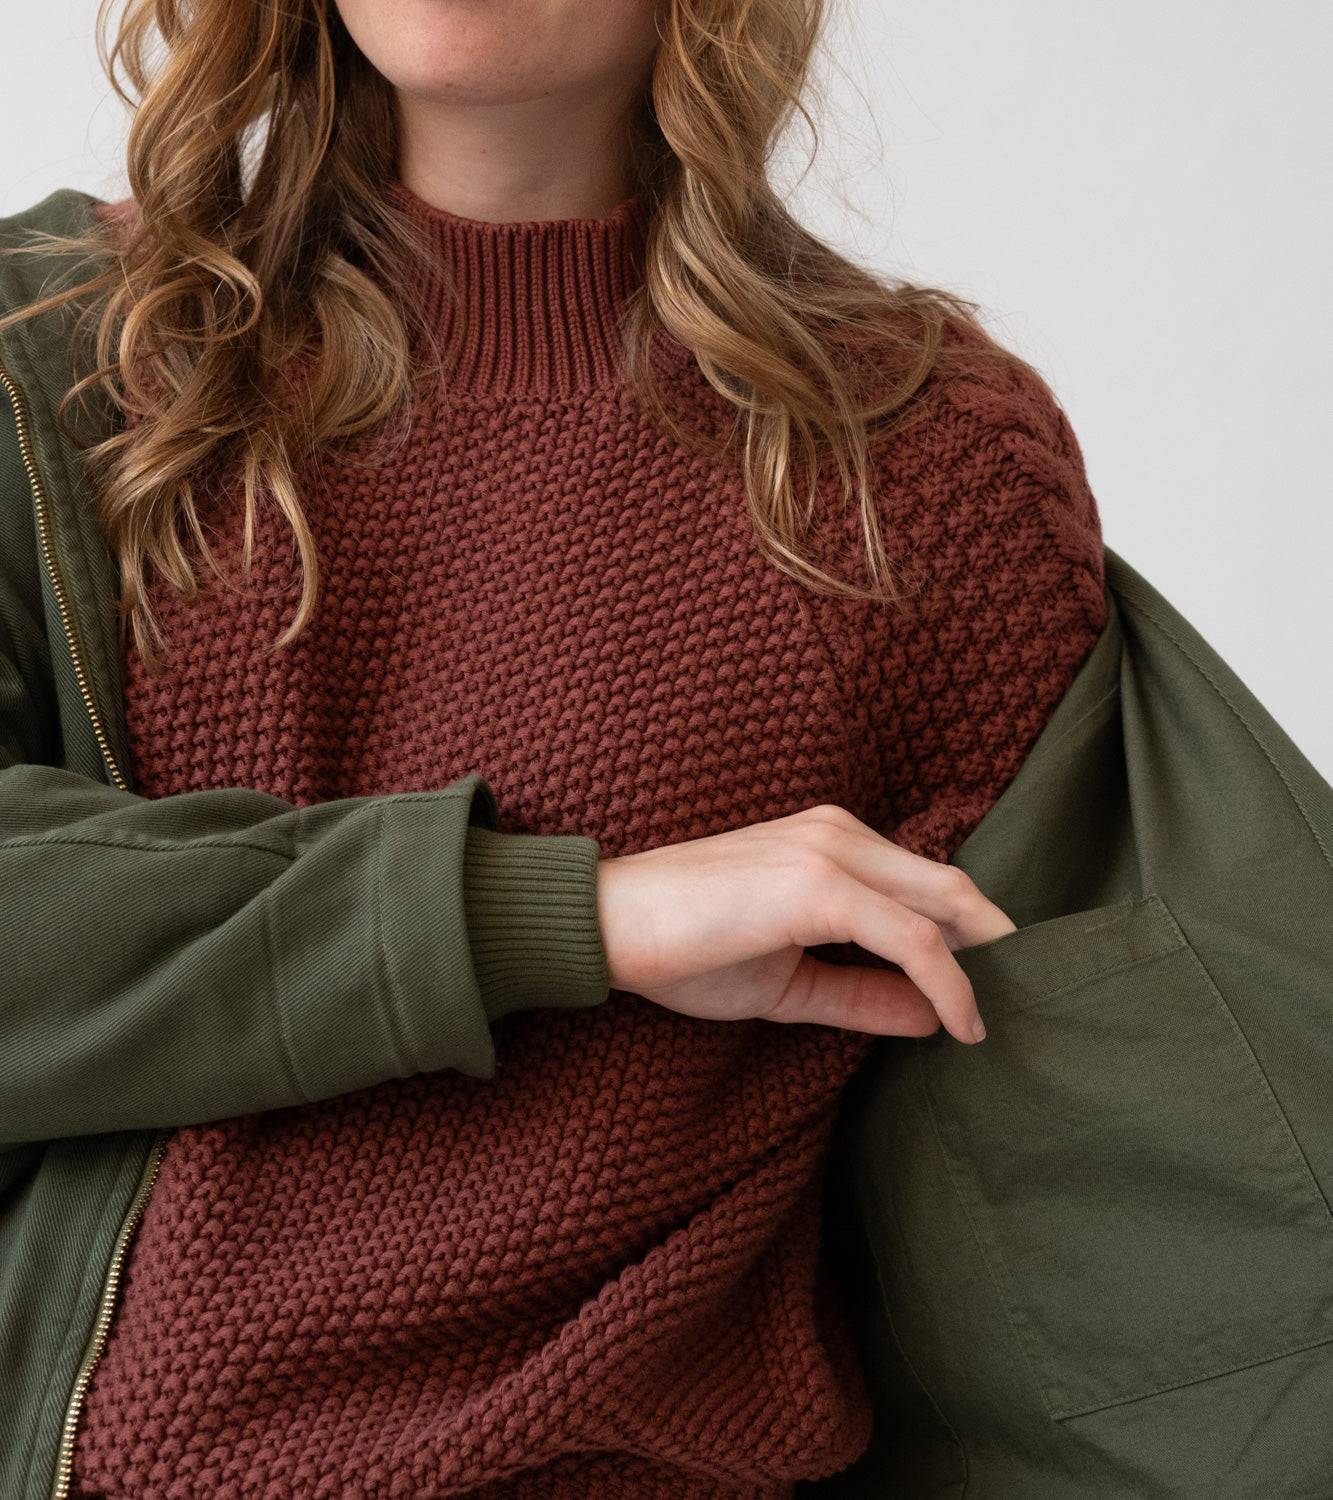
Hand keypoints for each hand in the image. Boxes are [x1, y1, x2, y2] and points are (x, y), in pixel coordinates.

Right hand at [596, 804, 1014, 1043]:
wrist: (609, 926)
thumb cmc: (684, 947)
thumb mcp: (789, 983)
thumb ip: (862, 993)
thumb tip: (933, 1018)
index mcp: (830, 842)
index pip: (925, 883)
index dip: (972, 936)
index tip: (994, 989)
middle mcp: (838, 833)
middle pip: (952, 886)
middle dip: (996, 946)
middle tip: (1024, 1002)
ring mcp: (831, 853)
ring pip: (944, 905)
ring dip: (981, 965)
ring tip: (996, 1019)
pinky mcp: (819, 885)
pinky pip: (911, 939)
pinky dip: (948, 983)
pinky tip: (961, 1024)